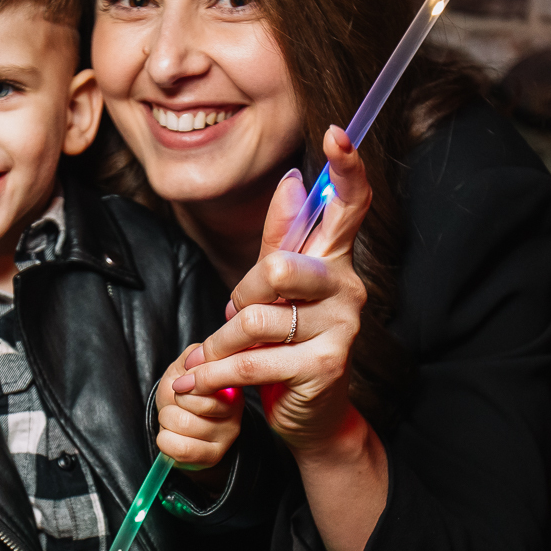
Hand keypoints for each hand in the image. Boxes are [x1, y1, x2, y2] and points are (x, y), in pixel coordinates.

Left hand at [155, 343, 242, 470]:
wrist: (173, 425)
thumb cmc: (179, 394)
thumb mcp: (183, 368)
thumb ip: (192, 355)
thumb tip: (199, 357)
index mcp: (231, 383)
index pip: (208, 379)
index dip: (184, 384)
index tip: (181, 386)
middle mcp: (236, 410)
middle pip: (194, 403)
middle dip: (173, 403)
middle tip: (177, 406)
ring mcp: (227, 435)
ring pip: (184, 424)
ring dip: (167, 422)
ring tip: (174, 421)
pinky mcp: (214, 456)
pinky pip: (181, 449)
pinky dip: (165, 441)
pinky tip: (172, 437)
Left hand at [173, 127, 371, 455]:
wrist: (309, 417)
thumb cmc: (289, 346)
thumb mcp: (278, 291)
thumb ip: (281, 240)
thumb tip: (293, 181)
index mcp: (334, 261)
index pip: (349, 206)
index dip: (347, 169)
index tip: (339, 133)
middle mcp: (347, 287)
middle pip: (279, 266)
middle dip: (241, 294)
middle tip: (234, 317)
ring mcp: (342, 327)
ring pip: (260, 317)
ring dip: (223, 342)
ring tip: (214, 358)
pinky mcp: (326, 365)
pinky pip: (257, 359)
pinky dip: (219, 373)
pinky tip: (200, 381)